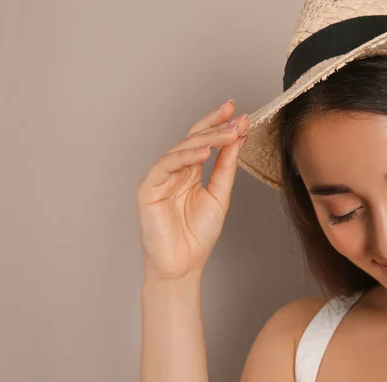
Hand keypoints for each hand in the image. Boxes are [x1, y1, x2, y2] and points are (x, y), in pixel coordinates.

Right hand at [135, 100, 248, 280]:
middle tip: (236, 118)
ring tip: (228, 133)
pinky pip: (165, 165)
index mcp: (190, 171)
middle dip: (215, 126)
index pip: (203, 141)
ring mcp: (160, 178)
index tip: (238, 112)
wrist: (183, 264)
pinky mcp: (148, 188)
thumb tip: (237, 138)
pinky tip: (204, 152)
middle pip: (193, 139)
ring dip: (206, 138)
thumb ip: (226, 166)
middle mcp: (174, 171)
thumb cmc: (198, 234)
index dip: (218, 124)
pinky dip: (185, 156)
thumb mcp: (219, 194)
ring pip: (181, 148)